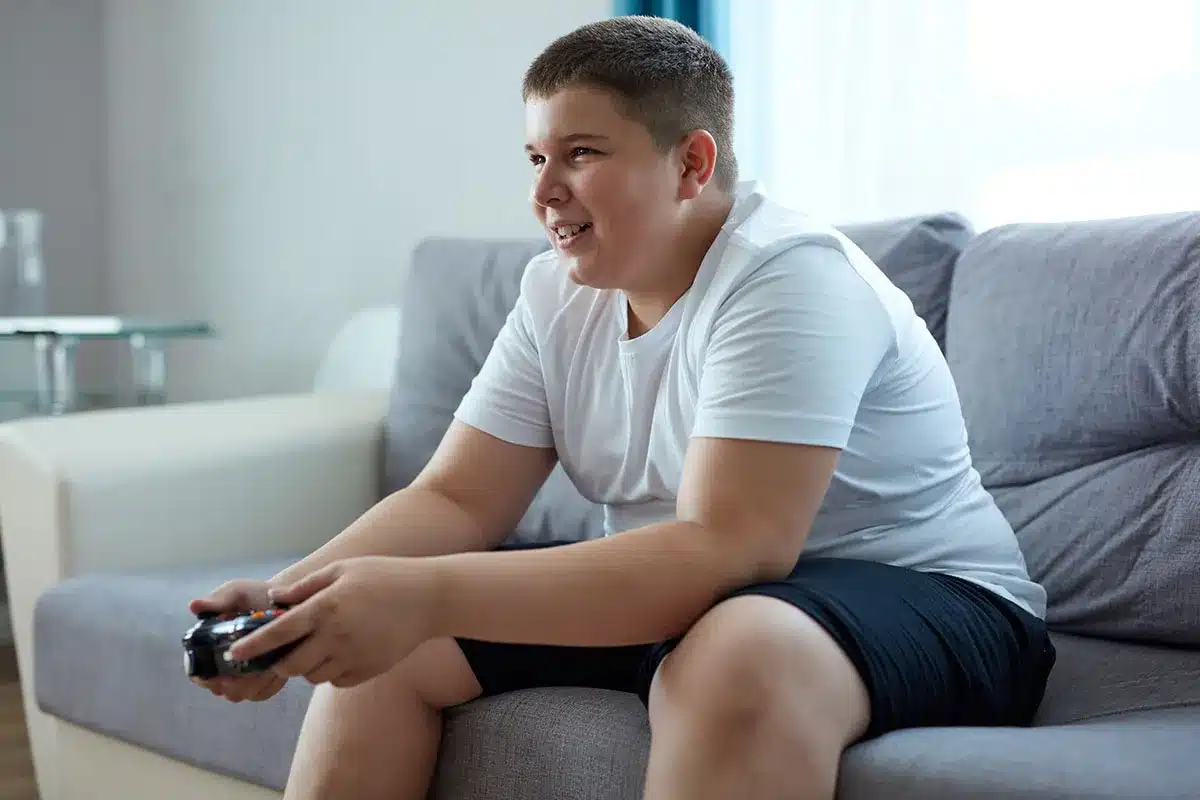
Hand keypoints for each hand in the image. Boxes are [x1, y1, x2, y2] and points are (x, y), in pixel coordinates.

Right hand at [187, 579, 287, 702]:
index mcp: (206, 648)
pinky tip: (278, 668)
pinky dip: (270, 685)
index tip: (226, 667)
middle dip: (237, 682)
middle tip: (253, 667)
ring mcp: (243, 677)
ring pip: (243, 694)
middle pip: (222, 689)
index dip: (209, 676)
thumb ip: (217, 599)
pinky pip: (263, 693)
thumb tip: (193, 605)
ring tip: (269, 664)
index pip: (198, 674)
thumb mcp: (236, 592)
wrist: (288, 600)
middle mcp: (222, 667)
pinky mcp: (264, 682)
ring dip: (255, 683)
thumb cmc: (255, 596)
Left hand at [227, 556, 439, 688]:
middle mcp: (336, 636)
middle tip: (281, 653)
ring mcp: (353, 656)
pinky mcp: (368, 670)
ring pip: (312, 676)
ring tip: (319, 646)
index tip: (234, 655)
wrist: (429, 598)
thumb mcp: (343, 569)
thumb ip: (306, 587)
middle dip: (280, 662)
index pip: (278, 633)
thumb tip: (276, 601)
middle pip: (290, 664)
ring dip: (307, 666)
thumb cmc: (384, 576)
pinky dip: (331, 672)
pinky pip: (336, 681)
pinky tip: (343, 652)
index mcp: (326, 607)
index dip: (253, 646)